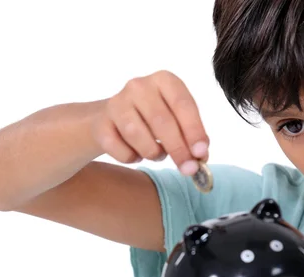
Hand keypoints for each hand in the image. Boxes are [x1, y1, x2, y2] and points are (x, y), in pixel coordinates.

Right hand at [90, 70, 209, 175]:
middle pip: (161, 121)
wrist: (113, 119)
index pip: (183, 105)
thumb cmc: (153, 121)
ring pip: (138, 135)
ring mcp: (117, 102)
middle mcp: (139, 86)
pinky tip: (135, 153)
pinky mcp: (101, 122)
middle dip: (178, 149)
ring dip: (152, 152)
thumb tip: (200, 157)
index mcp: (164, 80)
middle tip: (188, 169)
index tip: (201, 153)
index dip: (194, 131)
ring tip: (157, 154)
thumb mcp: (176, 120)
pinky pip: (119, 148)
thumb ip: (191, 136)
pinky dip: (131, 157)